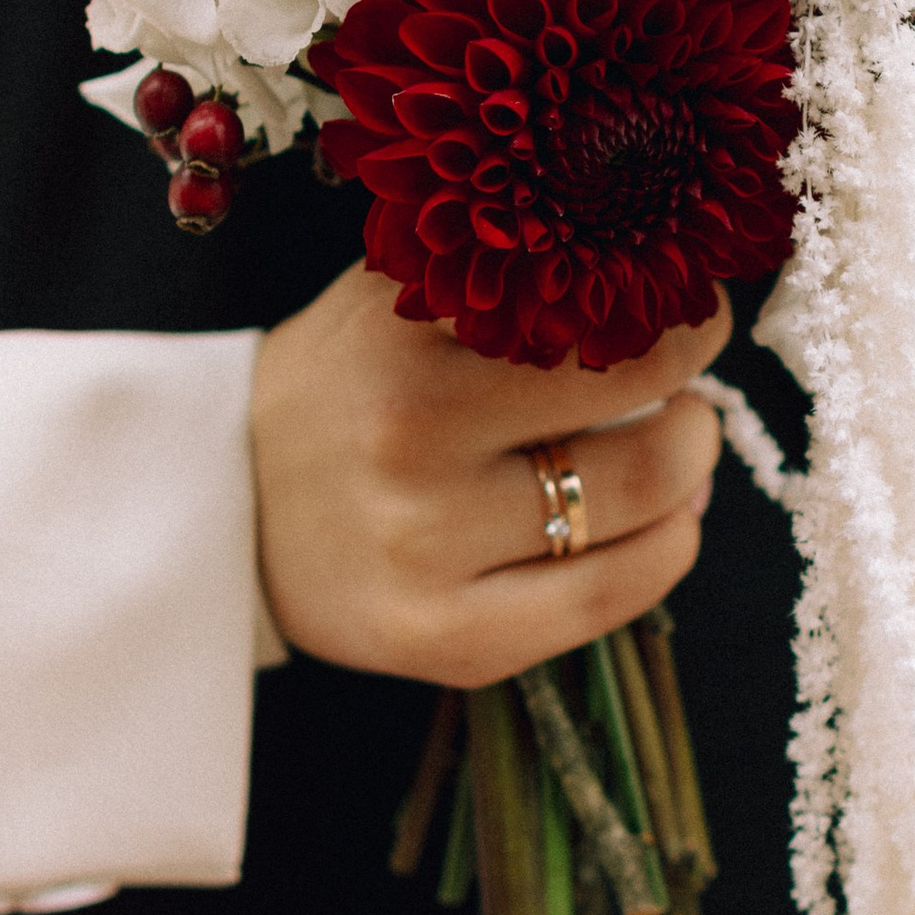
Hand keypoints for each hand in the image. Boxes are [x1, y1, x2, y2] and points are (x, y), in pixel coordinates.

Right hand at [250, 262, 727, 686]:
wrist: (221, 505)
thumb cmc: (339, 385)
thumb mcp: (394, 297)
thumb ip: (505, 272)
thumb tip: (655, 272)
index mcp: (403, 340)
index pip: (598, 314)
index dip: (673, 312)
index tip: (687, 308)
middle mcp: (412, 444)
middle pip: (641, 412)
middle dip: (693, 396)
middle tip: (688, 386)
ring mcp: (428, 554)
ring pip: (644, 507)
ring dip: (690, 471)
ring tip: (677, 450)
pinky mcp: (446, 642)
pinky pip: (610, 599)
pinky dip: (665, 549)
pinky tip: (660, 523)